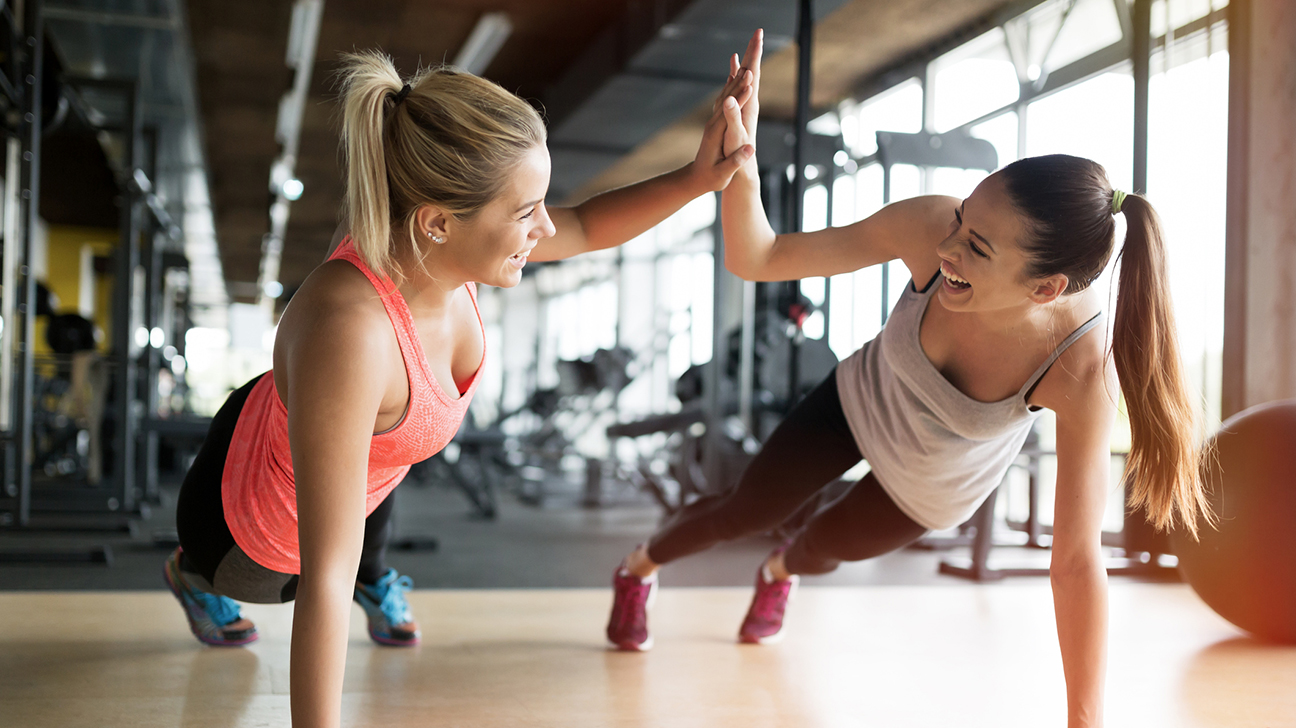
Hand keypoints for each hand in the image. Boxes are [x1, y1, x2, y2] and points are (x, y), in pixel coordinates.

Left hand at [689, 29, 763, 191]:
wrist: (695, 179)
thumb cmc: (710, 179)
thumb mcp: (723, 174)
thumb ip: (735, 161)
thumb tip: (750, 149)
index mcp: (716, 135)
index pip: (730, 113)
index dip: (740, 99)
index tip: (751, 86)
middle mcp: (713, 124)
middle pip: (727, 99)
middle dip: (739, 84)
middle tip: (752, 67)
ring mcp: (713, 122)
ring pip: (726, 98)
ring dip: (736, 82)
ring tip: (748, 67)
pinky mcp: (716, 123)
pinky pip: (724, 102)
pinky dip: (731, 90)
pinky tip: (736, 80)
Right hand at [720, 30, 762, 157]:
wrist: (741, 171)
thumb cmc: (737, 156)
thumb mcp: (734, 136)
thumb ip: (732, 117)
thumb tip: (729, 98)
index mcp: (749, 106)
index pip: (754, 74)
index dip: (755, 56)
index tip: (758, 37)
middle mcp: (749, 103)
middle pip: (754, 71)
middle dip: (755, 51)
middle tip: (758, 30)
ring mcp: (744, 107)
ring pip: (747, 78)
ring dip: (748, 60)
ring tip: (750, 43)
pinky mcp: (738, 111)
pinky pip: (737, 87)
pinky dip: (735, 75)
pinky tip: (735, 68)